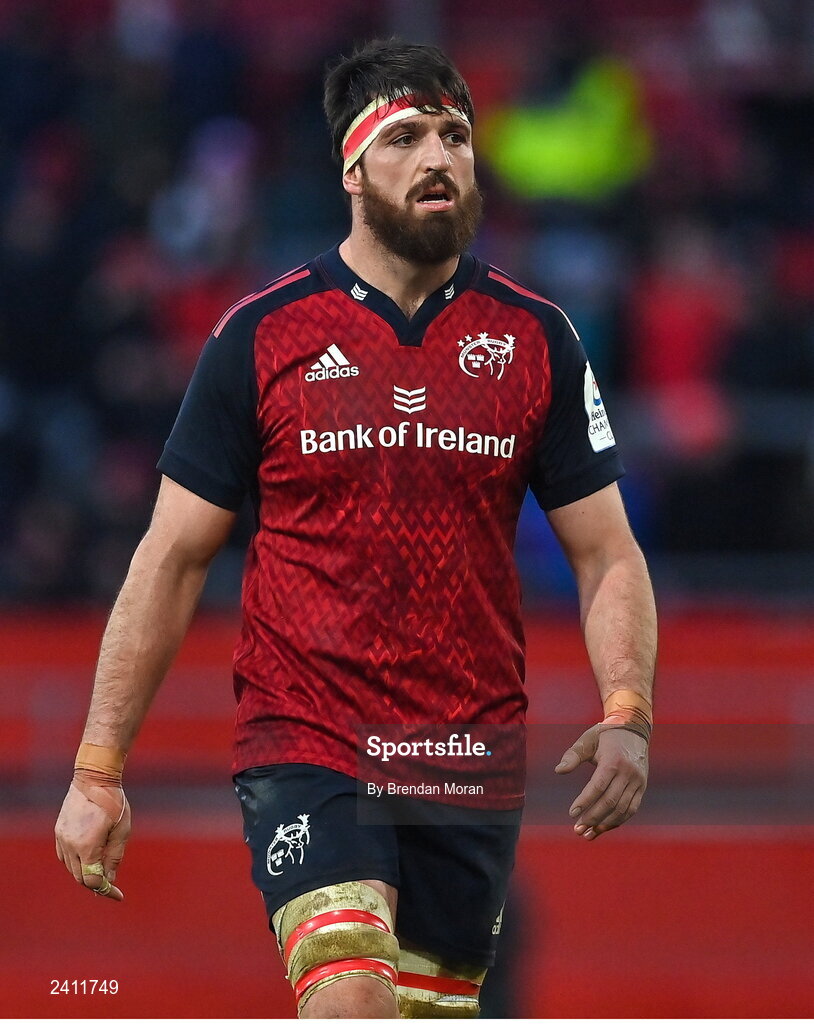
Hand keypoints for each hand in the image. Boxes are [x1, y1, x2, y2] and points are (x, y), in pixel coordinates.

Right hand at [55, 782, 130, 899]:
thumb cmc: (114, 802)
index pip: (93, 880)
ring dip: (85, 872)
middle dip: (96, 883)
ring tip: (102, 869)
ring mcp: (62, 838)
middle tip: (112, 885)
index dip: (106, 891)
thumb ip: (114, 857)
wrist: (94, 778)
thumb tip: (109, 879)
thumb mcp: (122, 830)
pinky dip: (76, 862)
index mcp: (87, 845)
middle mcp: (70, 844)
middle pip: (80, 876)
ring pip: (71, 867)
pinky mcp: (59, 831)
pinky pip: (65, 856)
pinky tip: (88, 857)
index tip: (119, 896)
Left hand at [554, 724, 647, 839]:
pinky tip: (603, 827)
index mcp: (613, 760)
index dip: (585, 801)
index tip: (572, 813)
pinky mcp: (642, 787)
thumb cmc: (605, 735)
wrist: (633, 729)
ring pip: (622, 809)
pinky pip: (631, 809)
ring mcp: (638, 781)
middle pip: (610, 801)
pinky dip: (617, 821)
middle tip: (578, 829)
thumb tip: (558, 770)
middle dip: (593, 817)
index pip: (598, 786)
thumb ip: (572, 755)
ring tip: (588, 834)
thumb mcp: (587, 739)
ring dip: (605, 824)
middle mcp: (628, 773)